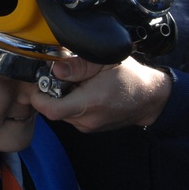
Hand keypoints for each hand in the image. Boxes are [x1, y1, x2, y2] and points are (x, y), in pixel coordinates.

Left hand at [31, 56, 172, 132]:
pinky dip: (70, 103)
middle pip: (53, 110)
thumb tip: (56, 69)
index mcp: (90, 102)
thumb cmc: (131, 77)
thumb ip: (79, 65)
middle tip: (61, 76)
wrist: (150, 98)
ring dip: (61, 98)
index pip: (51, 109)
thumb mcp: (105, 61)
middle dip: (50, 93)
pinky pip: (71, 116)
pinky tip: (82, 91)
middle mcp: (88, 119)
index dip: (39, 96)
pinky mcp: (90, 128)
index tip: (40, 82)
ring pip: (61, 113)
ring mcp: (88, 126)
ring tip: (76, 82)